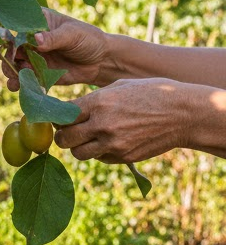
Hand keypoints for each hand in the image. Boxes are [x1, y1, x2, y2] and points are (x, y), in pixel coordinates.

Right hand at [3, 9, 113, 90]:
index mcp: (39, 21)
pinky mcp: (36, 73)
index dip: (12, 37)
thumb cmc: (88, 40)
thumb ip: (54, 38)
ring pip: (13, 65)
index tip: (14, 48)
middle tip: (13, 67)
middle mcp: (32, 39)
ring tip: (16, 79)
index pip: (19, 27)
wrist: (100, 61)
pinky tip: (20, 86)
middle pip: (11, 48)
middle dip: (9, 59)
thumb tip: (36, 40)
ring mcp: (33, 56)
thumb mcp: (72, 35)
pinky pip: (23, 78)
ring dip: (11, 72)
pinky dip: (18, 83)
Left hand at [54, 78, 185, 162]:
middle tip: (68, 133)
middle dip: (63, 136)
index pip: (63, 115)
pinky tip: (109, 142)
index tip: (60, 118)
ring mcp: (112, 143)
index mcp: (100, 102)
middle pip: (64, 139)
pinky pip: (99, 158)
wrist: (184, 113)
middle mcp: (102, 124)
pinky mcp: (122, 156)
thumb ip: (95, 98)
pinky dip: (99, 153)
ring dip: (79, 148)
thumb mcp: (122, 86)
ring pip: (78, 154)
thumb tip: (71, 109)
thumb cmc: (153, 93)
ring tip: (87, 139)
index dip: (58, 118)